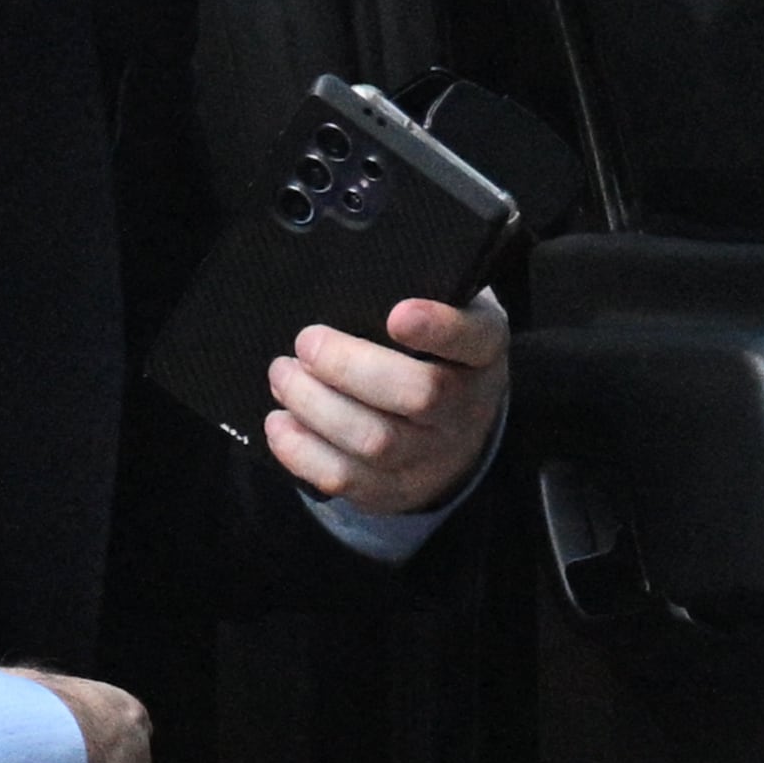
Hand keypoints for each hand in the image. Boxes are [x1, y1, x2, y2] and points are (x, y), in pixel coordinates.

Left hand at [267, 291, 509, 520]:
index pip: (474, 339)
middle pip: (418, 395)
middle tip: (305, 342)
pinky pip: (346, 478)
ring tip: (283, 375)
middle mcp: (466, 408)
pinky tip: (280, 422)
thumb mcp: (448, 311)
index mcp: (483, 352)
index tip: (397, 313)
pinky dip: (302, 451)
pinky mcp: (395, 489)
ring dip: (314, 406)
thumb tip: (345, 272)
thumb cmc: (435, 352)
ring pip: (375, 440)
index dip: (438, 328)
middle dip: (347, 366)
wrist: (459, 431)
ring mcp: (433, 456)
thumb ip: (417, 289)